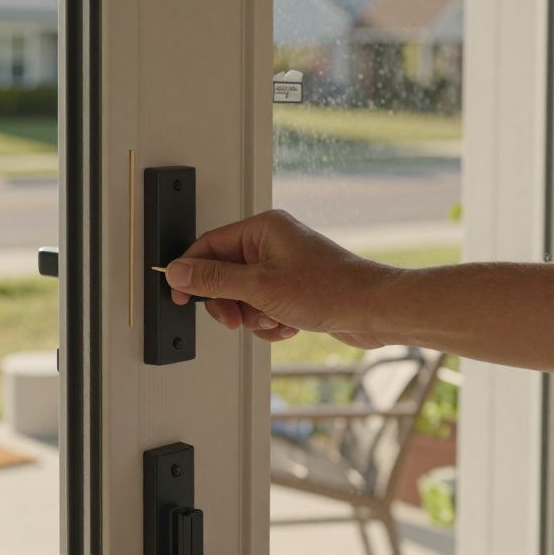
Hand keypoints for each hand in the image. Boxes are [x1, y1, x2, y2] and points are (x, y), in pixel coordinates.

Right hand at [163, 210, 398, 346]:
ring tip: (275, 319)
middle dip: (230, 303)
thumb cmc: (331, 290)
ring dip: (254, 316)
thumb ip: (213, 280)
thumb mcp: (259, 287)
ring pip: (244, 296)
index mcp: (262, 229)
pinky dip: (272, 322)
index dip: (191, 273)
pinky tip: (289, 325)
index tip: (178, 295)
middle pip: (225, 275)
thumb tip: (177, 272)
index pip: (209, 246)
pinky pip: (265, 308)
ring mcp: (285, 267)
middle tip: (236, 319)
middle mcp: (273, 243)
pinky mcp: (295, 289)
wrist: (376, 311)